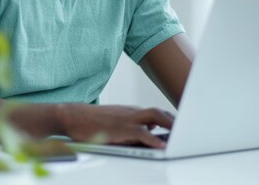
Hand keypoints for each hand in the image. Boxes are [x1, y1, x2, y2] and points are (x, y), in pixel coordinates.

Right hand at [56, 104, 172, 147]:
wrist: (71, 115)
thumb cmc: (90, 121)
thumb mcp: (114, 121)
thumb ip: (131, 125)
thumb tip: (149, 132)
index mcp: (130, 111)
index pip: (156, 113)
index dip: (170, 119)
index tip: (181, 127)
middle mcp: (131, 112)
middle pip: (159, 112)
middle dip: (174, 121)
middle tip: (187, 131)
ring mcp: (126, 118)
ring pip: (155, 116)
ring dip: (170, 125)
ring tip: (181, 136)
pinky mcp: (119, 128)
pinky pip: (141, 132)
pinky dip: (153, 138)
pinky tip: (161, 146)